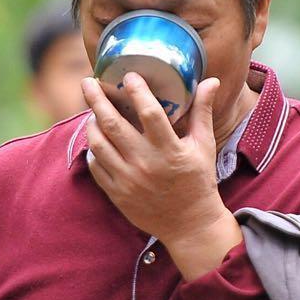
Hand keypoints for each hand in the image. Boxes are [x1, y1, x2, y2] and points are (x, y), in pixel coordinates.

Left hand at [82, 72, 241, 276]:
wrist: (190, 225)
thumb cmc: (198, 181)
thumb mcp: (205, 145)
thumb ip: (203, 112)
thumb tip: (211, 80)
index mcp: (170, 150)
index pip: (150, 113)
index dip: (137, 91)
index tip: (128, 75)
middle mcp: (146, 164)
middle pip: (113, 124)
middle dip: (97, 99)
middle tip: (88, 82)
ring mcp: (128, 180)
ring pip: (98, 144)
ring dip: (91, 123)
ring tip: (92, 111)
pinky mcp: (117, 194)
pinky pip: (96, 166)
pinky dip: (93, 150)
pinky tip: (96, 139)